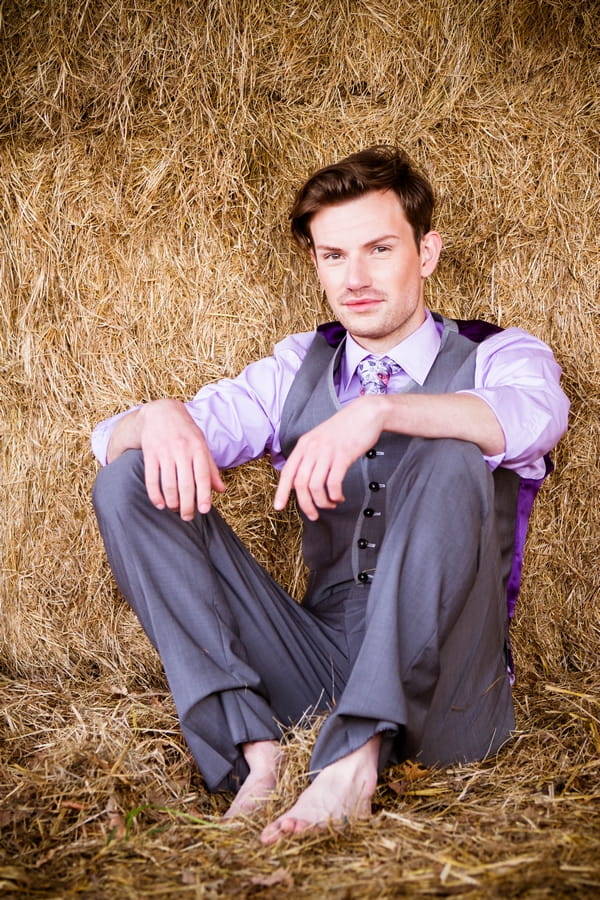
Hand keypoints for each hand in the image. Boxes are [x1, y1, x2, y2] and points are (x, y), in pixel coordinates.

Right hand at [136, 399, 224, 519]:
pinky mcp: (149, 453)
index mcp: (198, 448)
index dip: (203, 495)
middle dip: (187, 504)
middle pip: (185, 484)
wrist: (161, 412)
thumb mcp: (202, 445)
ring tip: (175, 509)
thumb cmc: (186, 432)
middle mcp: (182, 450)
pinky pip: (151, 478)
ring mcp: (164, 452)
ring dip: (172, 502)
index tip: (204, 510)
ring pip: (168, 484)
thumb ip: (211, 468)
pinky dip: (155, 495)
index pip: (202, 475)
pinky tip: (160, 504)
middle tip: (188, 517)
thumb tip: (221, 490)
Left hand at [274, 397, 384, 520]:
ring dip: (322, 502)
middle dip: (305, 504)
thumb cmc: (345, 428)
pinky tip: (340, 497)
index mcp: (304, 444)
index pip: (287, 472)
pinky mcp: (343, 456)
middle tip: (313, 515)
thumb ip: (310, 456)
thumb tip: (302, 480)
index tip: (279, 507)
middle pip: (300, 483)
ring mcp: (327, 452)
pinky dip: (335, 495)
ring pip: (316, 486)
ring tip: (330, 505)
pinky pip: (334, 482)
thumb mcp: (321, 439)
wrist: (366, 413)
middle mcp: (312, 448)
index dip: (281, 491)